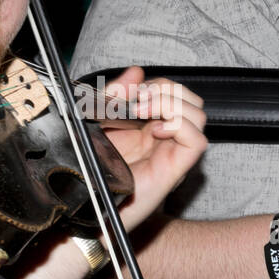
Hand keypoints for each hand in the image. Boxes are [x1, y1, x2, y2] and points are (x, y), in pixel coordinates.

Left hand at [99, 68, 206, 232]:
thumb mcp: (94, 121)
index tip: (131, 91)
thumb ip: (112, 95)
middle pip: (189, 99)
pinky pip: (197, 141)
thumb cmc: (87, 170)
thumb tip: (136, 72)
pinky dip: (181, 126)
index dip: (156, 84)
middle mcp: (162, 138)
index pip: (171, 92)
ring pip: (198, 115)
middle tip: (138, 102)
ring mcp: (169, 153)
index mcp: (145, 125)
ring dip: (172, 104)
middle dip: (166, 89)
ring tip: (144, 113)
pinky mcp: (172, 169)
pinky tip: (156, 131)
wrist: (80, 206)